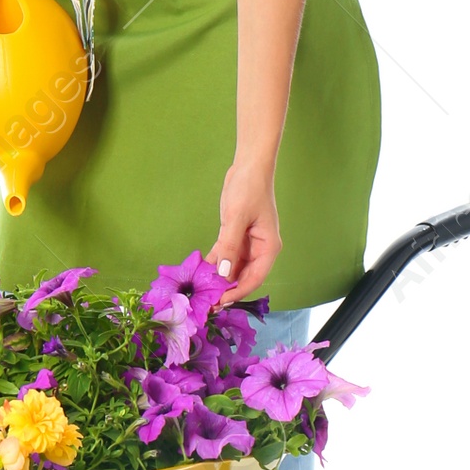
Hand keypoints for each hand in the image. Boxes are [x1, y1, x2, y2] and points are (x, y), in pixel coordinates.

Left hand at [207, 161, 280, 302]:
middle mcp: (260, 249)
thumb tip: (224, 273)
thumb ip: (230, 246)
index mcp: (268, 248)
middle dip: (226, 289)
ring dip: (219, 279)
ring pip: (233, 268)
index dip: (237, 292)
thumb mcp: (237, 218)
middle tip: (207, 303)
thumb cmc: (249, 188)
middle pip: (243, 276)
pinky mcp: (236, 236)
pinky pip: (225, 255)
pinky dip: (214, 263)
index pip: (254, 278)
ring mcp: (248, 244)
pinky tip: (201, 273)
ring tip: (202, 292)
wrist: (249, 166)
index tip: (220, 302)